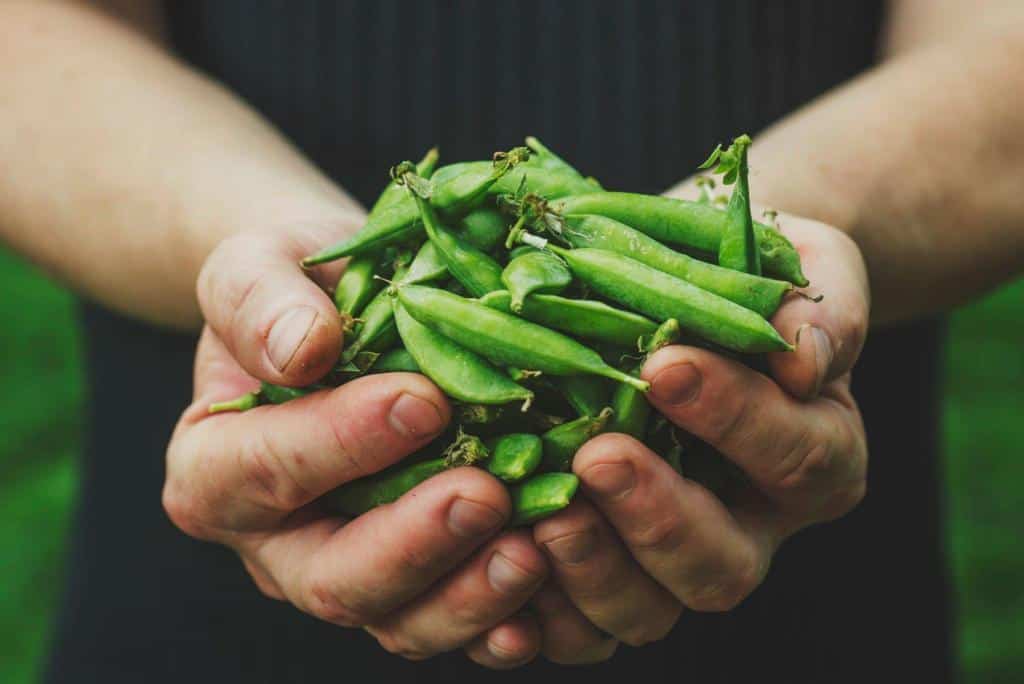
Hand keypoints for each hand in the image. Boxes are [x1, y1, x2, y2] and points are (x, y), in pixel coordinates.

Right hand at [164, 223, 548, 668]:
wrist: (336, 320)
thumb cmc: (292, 290)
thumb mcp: (255, 264)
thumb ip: (258, 301)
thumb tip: (301, 348)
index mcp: (214, 468)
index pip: (264, 470)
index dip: (340, 444)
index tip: (422, 401)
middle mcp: (276, 542)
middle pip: (332, 578)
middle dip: (412, 544)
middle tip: (484, 495)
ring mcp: (348, 570)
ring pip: (399, 619)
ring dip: (468, 597)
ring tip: (533, 550)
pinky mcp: (414, 584)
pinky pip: (453, 621)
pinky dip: (501, 616)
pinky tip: (550, 583)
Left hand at [529, 212, 869, 661]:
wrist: (693, 289)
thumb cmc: (748, 272)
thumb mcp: (801, 264)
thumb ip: (819, 306)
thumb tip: (803, 357)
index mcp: (814, 452)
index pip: (796, 455)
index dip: (737, 419)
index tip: (665, 366)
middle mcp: (752, 523)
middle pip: (724, 565)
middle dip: (659, 517)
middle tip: (597, 456)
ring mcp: (677, 559)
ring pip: (651, 610)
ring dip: (595, 572)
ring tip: (545, 516)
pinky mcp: (612, 574)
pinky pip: (583, 627)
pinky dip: (544, 612)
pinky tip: (504, 560)